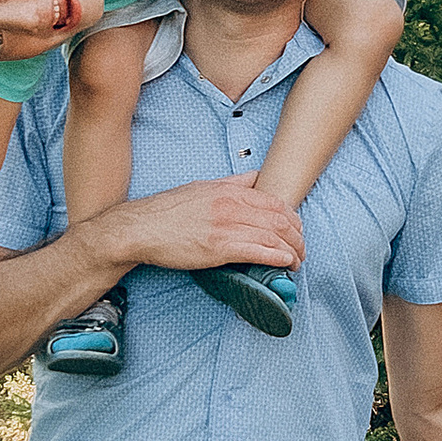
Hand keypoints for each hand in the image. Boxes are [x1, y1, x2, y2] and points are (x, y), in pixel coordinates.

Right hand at [116, 177, 307, 277]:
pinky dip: (277, 257)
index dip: (293, 218)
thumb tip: (255, 177)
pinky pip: (257, 251)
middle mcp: (231, 206)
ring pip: (273, 236)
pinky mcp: (218, 248)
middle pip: (279, 219)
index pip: (275, 202)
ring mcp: (225, 227)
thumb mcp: (202, 186)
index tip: (297, 230)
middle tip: (301, 248)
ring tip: (297, 260)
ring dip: (292, 249)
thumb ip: (233, 183)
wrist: (139, 228)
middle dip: (297, 235)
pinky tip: (286, 263)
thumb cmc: (168, 210)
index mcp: (229, 191)